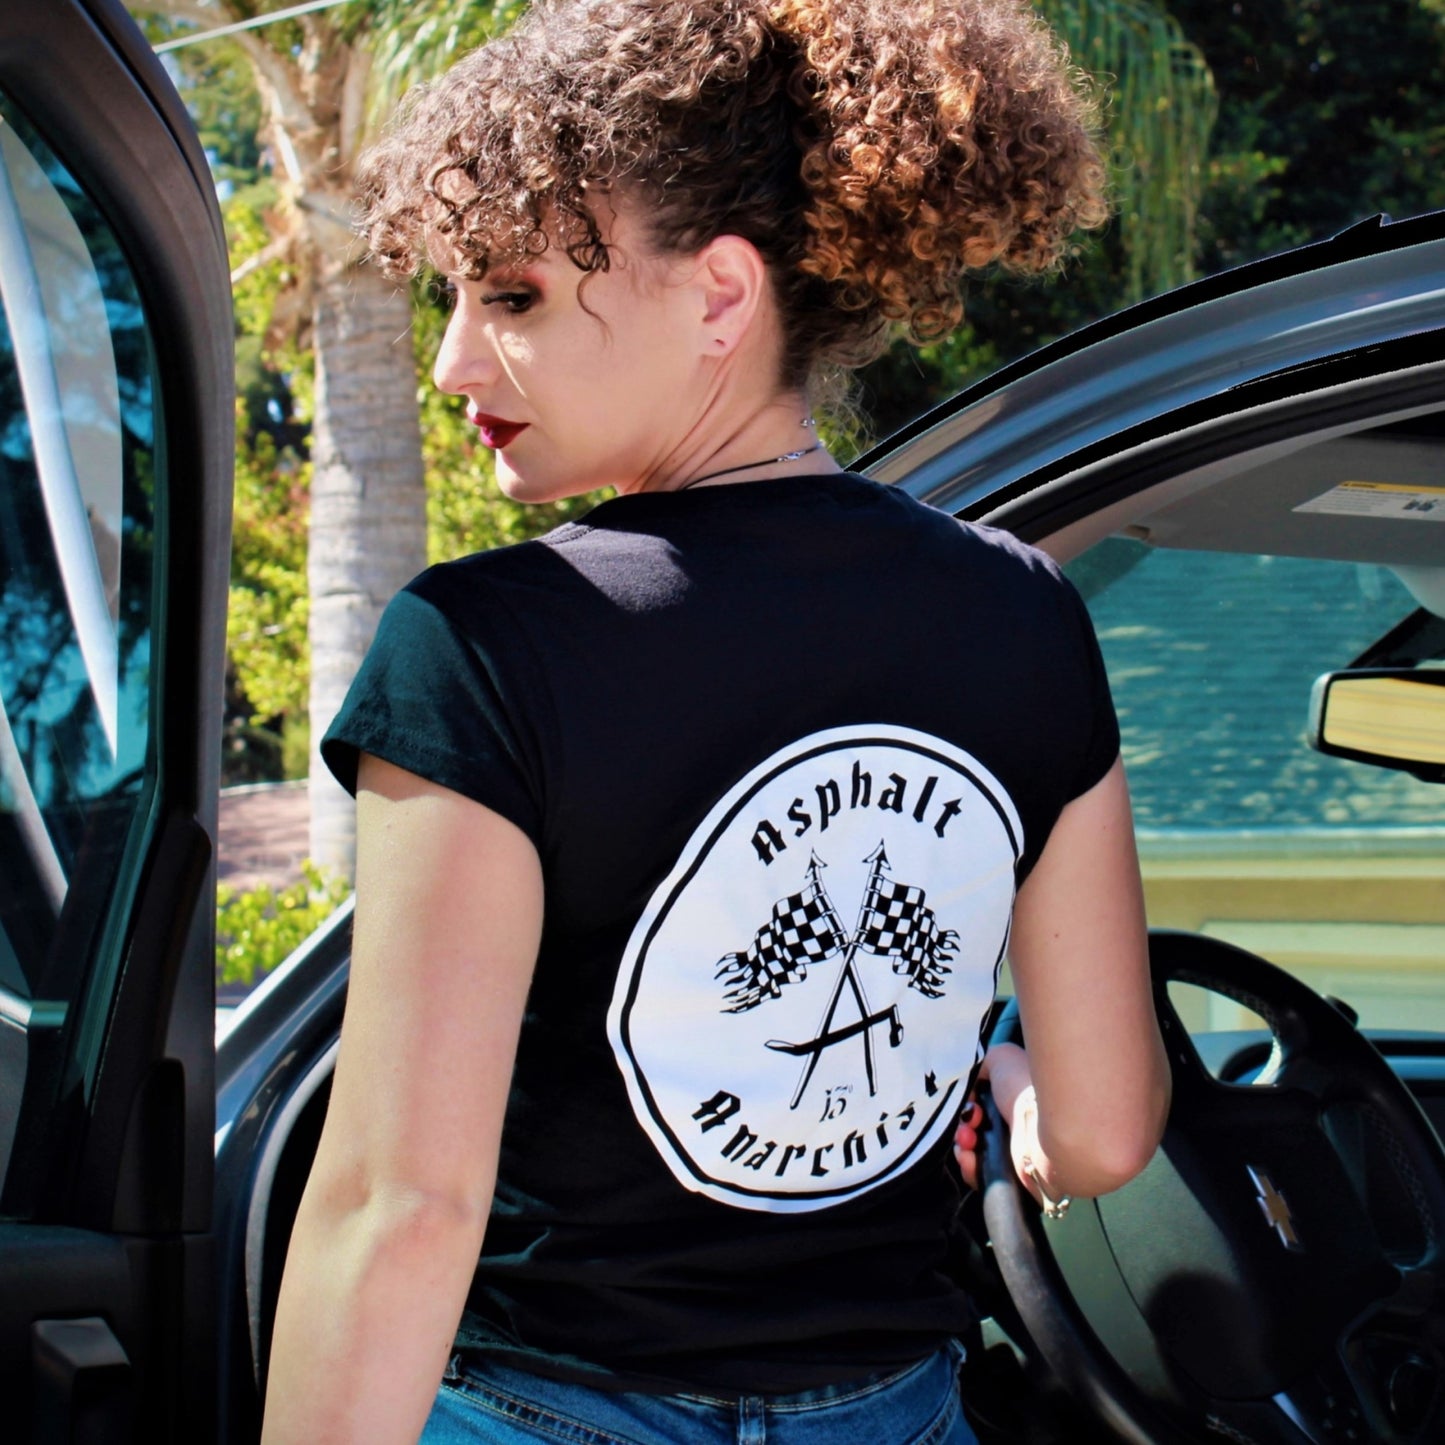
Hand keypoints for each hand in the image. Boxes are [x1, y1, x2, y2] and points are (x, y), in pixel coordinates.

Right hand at [952, 1042, 1051, 1202]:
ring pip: (974, 1151)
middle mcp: (1018, 1124)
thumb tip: (972, 1085)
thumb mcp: (1002, 1057)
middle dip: (964, 1123)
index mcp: (1017, 1096)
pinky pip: (981, 1176)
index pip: (984, 1100)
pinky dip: (970, 1167)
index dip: (970, 1100)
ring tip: (967, 1141)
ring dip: (963, 1144)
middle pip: (975, 1126)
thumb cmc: (1027, 1087)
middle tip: (971, 1122)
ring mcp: (1015, 1153)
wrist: (1050, 1129)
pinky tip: (969, 1156)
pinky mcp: (1013, 1180)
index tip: (972, 1100)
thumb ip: (982, 1066)